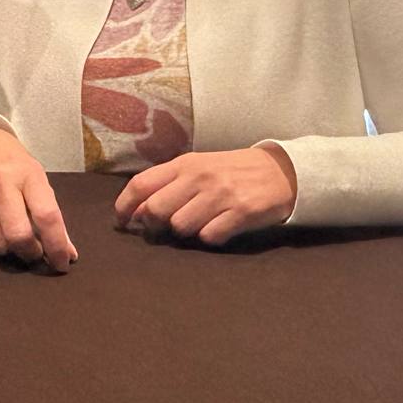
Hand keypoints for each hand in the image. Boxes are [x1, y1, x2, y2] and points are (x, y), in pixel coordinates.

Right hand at [0, 122, 76, 272]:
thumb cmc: (13, 164)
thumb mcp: (36, 178)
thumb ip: (50, 214)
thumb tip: (68, 254)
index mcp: (29, 174)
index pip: (47, 216)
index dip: (57, 246)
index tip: (62, 263)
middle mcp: (1, 180)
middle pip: (18, 235)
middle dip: (30, 252)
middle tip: (33, 252)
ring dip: (8, 249)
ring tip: (10, 236)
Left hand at [113, 146, 297, 246]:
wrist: (280, 171)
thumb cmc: (230, 172)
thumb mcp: (198, 168)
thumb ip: (168, 185)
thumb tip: (137, 212)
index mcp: (184, 164)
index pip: (141, 184)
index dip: (124, 206)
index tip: (121, 222)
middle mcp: (199, 177)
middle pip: (156, 210)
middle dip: (156, 225)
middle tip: (167, 226)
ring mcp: (220, 194)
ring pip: (181, 227)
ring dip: (186, 233)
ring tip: (200, 223)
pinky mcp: (241, 212)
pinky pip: (209, 237)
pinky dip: (210, 238)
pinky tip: (220, 228)